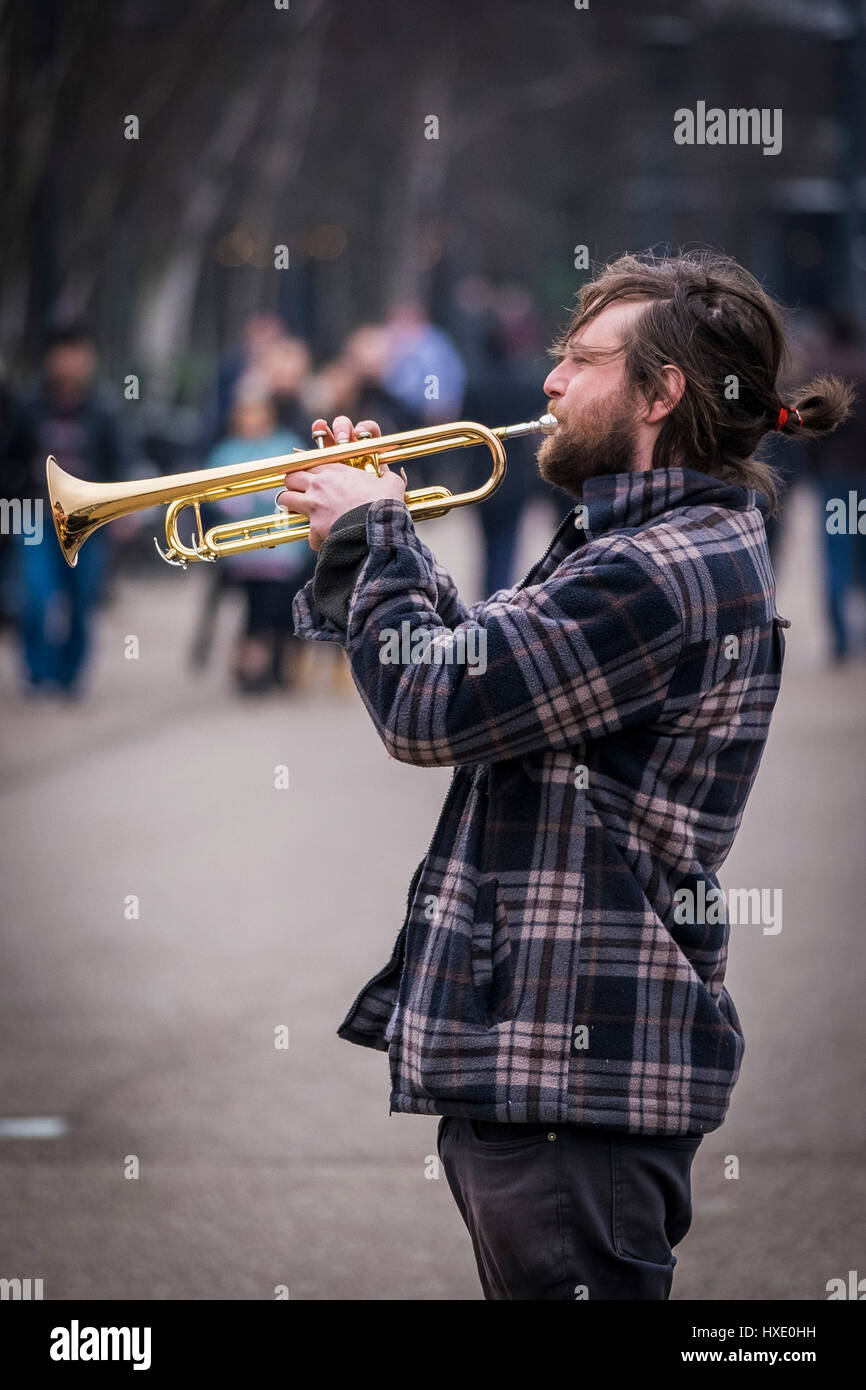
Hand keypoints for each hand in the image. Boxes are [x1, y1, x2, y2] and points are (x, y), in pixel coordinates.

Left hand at [277, 416, 405, 550]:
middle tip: (301, 493)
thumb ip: (386, 476)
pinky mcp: (314, 528)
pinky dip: (315, 538)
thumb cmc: (384, 503)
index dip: (308, 472)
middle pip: (290, 478)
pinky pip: (308, 534)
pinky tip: (325, 540)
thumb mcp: (390, 483)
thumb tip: (390, 476)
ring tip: (303, 513)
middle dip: (293, 485)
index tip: (312, 479)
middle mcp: (319, 485)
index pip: (307, 464)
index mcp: (334, 470)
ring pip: (286, 499)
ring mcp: (314, 506)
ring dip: (293, 506)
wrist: (378, 528)